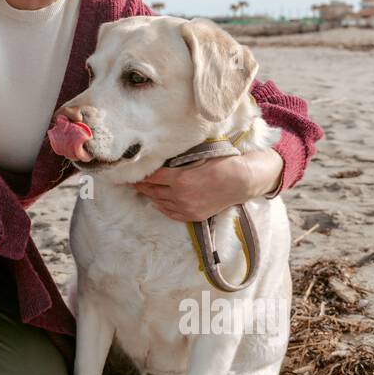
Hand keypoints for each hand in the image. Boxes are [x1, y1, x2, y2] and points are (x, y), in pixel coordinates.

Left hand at [130, 154, 254, 221]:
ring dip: (151, 196)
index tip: (132, 172)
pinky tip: (157, 202)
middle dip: (142, 186)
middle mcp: (180, 195)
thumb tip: (159, 161)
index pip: (152, 177)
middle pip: (153, 191)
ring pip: (160, 202)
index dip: (141, 175)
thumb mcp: (195, 158)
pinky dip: (162, 207)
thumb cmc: (220, 164)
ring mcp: (186, 207)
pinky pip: (171, 213)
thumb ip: (177, 162)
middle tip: (133, 182)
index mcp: (179, 178)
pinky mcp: (193, 216)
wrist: (240, 181)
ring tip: (143, 190)